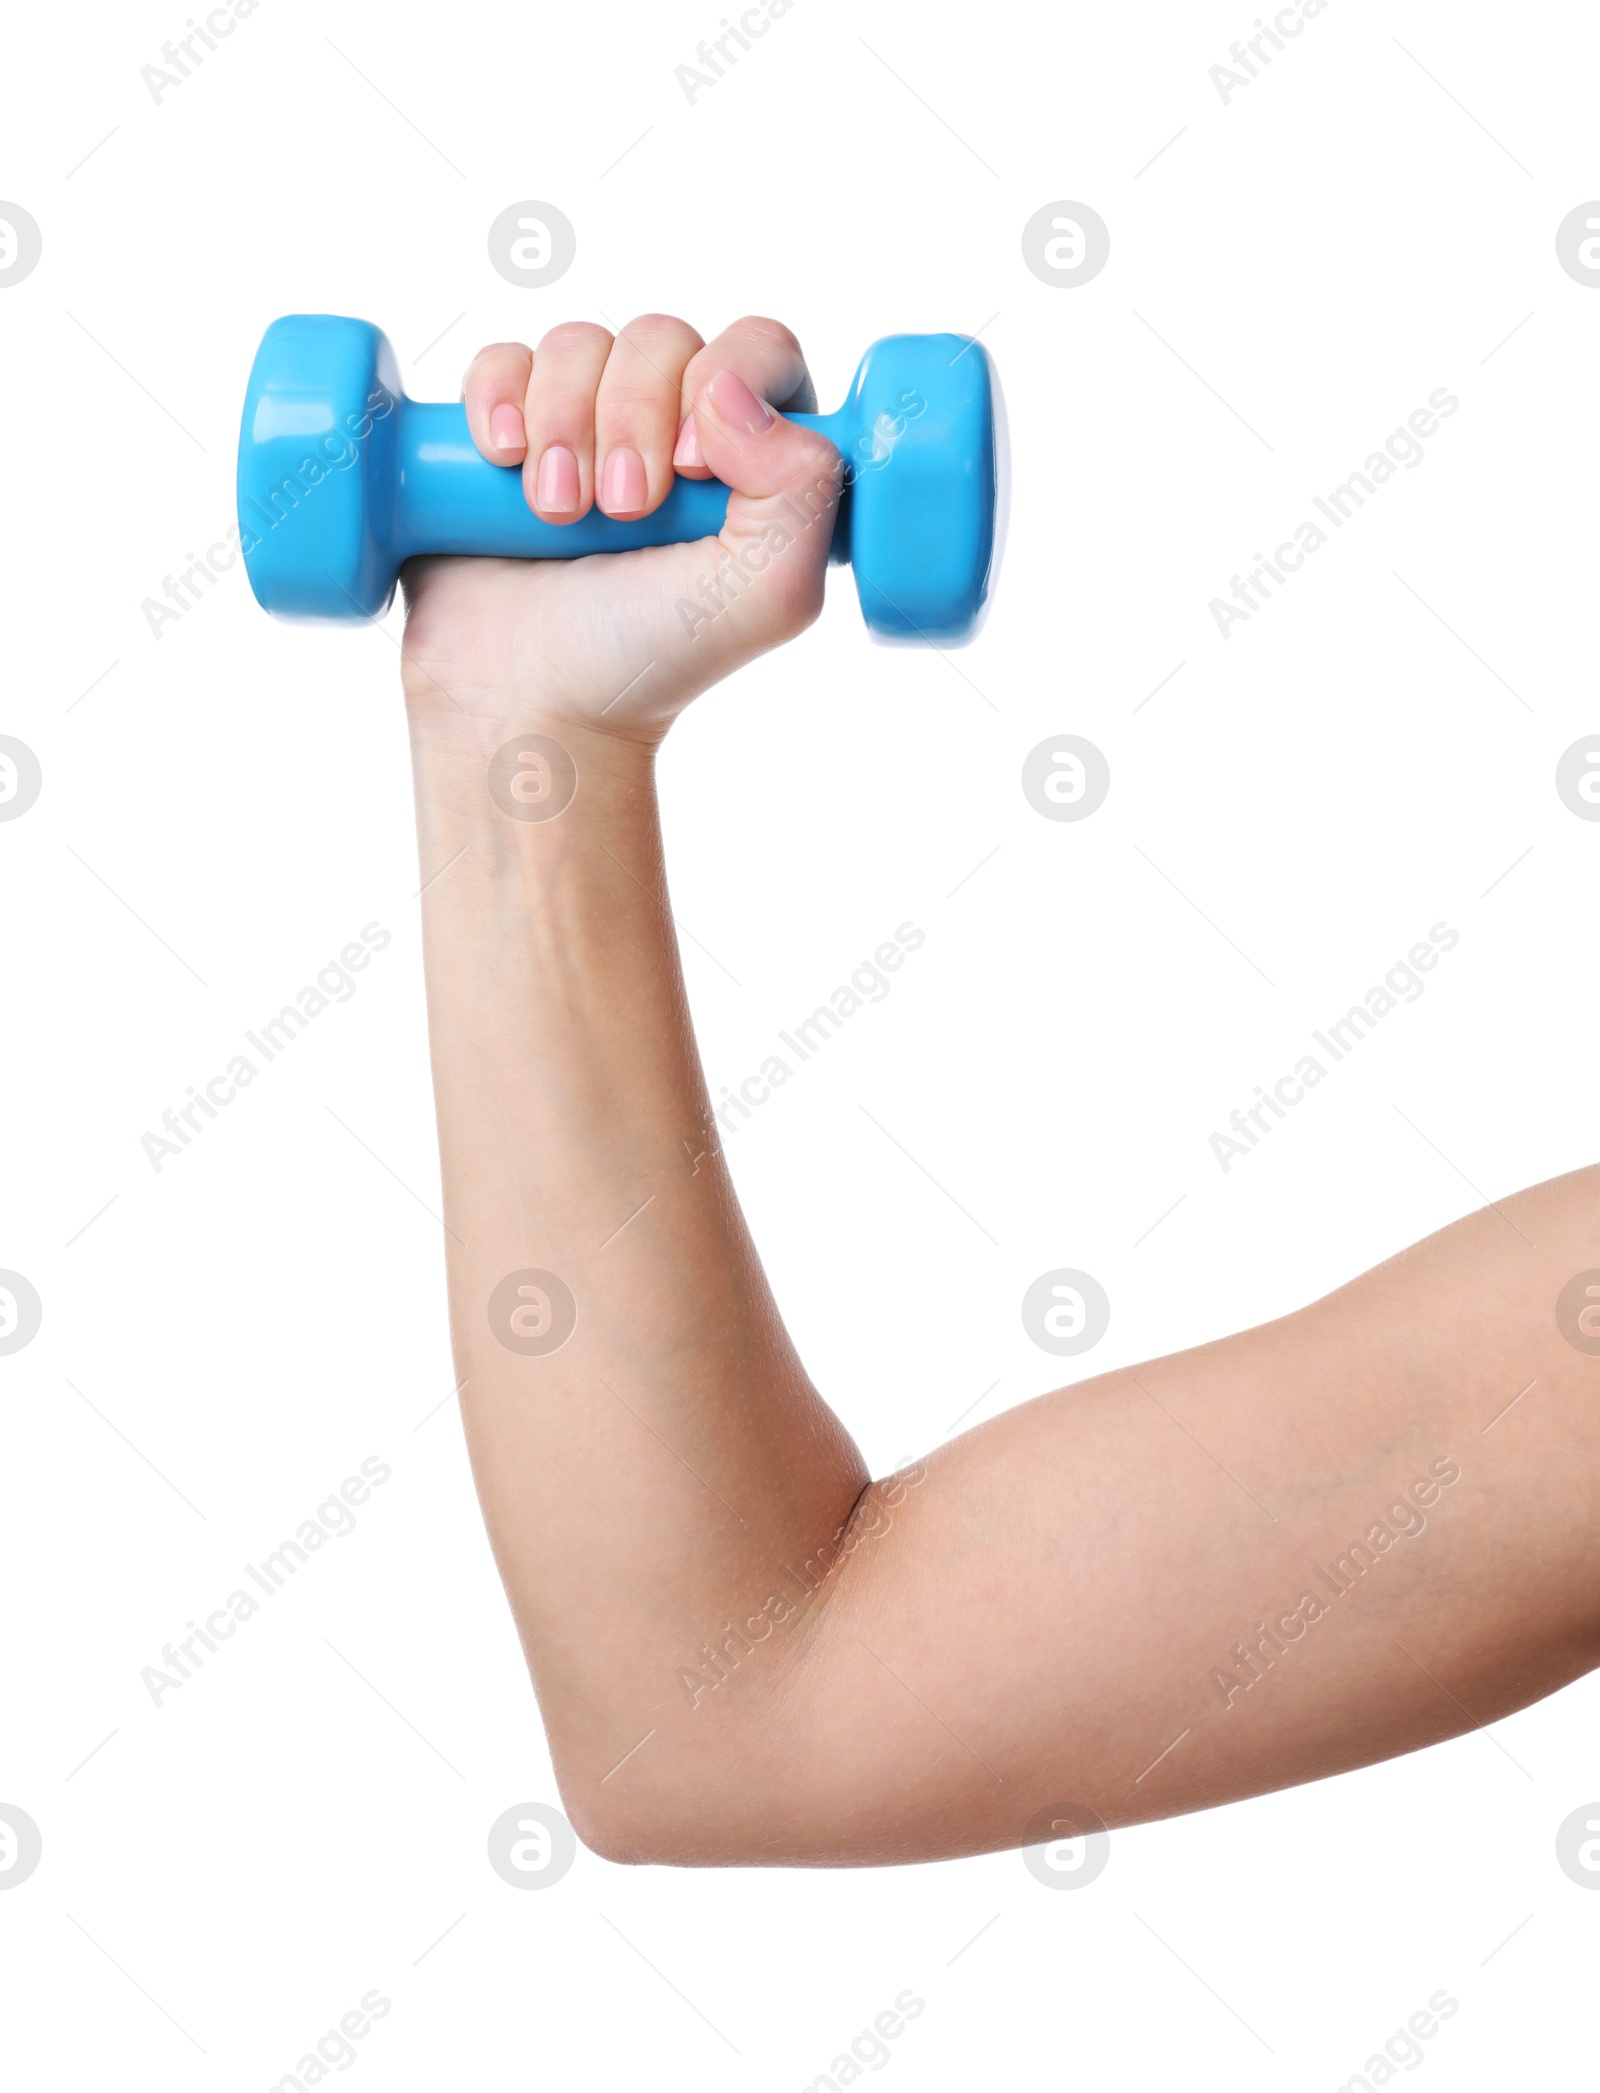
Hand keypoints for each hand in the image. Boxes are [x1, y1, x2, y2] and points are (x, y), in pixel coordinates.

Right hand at [399, 314, 843, 745]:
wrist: (530, 702)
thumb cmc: (651, 659)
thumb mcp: (768, 595)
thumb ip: (802, 489)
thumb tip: (731, 390)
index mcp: (756, 459)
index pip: (759, 350)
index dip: (724, 384)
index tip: (691, 470)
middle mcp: (675, 430)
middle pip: (662, 338)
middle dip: (633, 418)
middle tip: (622, 512)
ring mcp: (588, 425)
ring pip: (579, 343)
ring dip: (565, 422)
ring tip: (558, 514)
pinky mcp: (508, 431)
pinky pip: (501, 358)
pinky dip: (500, 397)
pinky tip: (505, 458)